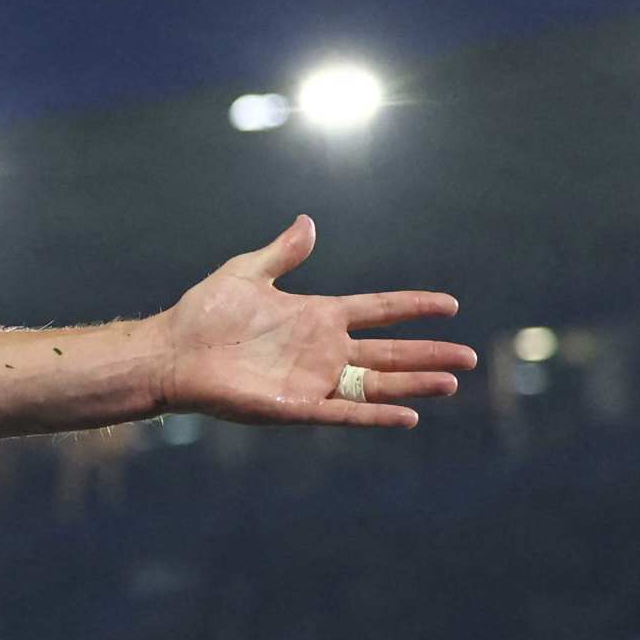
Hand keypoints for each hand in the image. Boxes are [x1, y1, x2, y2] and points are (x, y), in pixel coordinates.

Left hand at [151, 217, 473, 426]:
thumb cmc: (203, 313)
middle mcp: (322, 350)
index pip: (378, 310)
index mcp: (316, 317)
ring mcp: (312, 379)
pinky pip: (345, 413)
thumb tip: (308, 222)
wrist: (170, 352)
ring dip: (413, 385)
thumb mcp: (246, 274)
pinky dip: (375, 415)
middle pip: (389, 353)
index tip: (450, 305)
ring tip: (451, 382)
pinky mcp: (296, 406)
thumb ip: (282, 253)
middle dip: (428, 355)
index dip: (412, 307)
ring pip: (376, 384)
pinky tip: (408, 417)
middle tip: (469, 357)